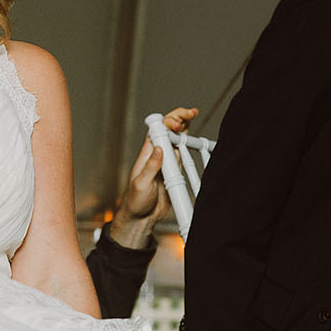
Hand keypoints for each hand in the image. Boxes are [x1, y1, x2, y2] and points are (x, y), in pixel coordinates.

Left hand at [106, 107, 199, 249]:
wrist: (142, 218)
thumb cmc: (135, 201)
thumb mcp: (140, 184)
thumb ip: (151, 167)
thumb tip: (159, 149)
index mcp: (148, 153)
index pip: (157, 130)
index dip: (168, 122)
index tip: (177, 123)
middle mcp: (158, 155)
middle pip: (169, 130)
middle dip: (179, 118)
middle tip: (191, 112)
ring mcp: (168, 162)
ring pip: (178, 139)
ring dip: (185, 127)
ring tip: (193, 115)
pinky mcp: (175, 172)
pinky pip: (184, 155)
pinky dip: (190, 145)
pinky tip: (194, 137)